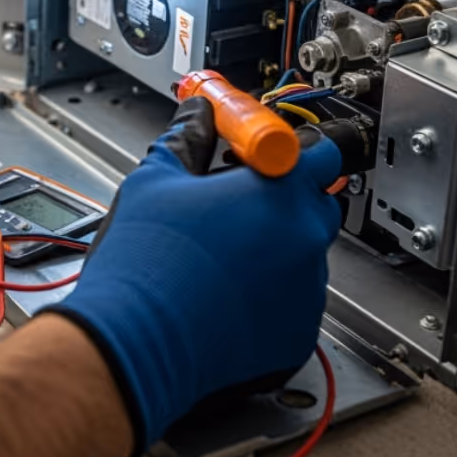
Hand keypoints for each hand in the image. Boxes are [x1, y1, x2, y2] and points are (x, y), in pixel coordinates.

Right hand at [48, 97, 341, 456]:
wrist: (135, 341)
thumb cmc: (144, 264)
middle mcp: (303, 239)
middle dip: (283, 200)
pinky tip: (225, 295)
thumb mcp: (155, 181)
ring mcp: (305, 291)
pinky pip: (294, 303)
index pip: (321, 152)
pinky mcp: (297, 335)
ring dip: (276, 251)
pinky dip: (270, 297)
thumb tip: (199, 115)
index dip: (290, 151)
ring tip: (220, 259)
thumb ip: (188, 138)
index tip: (263, 156)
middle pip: (316, 203)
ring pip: (304, 256)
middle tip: (235, 205)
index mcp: (278, 191)